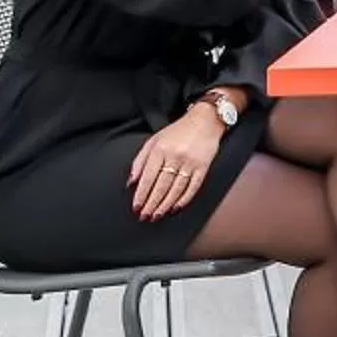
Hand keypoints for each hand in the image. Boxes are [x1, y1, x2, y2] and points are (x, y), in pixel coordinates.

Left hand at [128, 105, 223, 220]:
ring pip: (176, 189)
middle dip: (151, 204)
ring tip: (158, 215)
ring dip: (165, 205)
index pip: (148, 177)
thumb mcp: (154, 140)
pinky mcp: (203, 166)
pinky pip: (193, 186)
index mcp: (160, 150)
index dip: (141, 194)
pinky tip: (176, 207)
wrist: (205, 120)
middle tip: (145, 216)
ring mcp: (190, 162)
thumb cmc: (178, 131)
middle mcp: (175, 156)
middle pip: (161, 186)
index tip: (136, 207)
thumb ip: (140, 161)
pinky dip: (184, 199)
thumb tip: (131, 182)